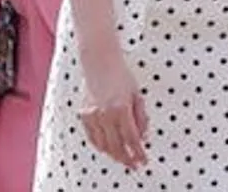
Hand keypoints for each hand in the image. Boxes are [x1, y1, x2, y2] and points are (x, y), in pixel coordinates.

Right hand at [77, 47, 148, 169]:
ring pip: (103, 144)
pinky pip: (92, 137)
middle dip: (127, 158)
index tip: (143, 159)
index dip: (138, 152)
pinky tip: (108, 148)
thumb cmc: (121, 75)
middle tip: (135, 164)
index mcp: (121, 108)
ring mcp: (92, 116)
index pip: (132, 138)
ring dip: (114, 154)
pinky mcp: (84, 115)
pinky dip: (101, 146)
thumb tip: (143, 135)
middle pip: (117, 145)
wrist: (100, 63)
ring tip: (123, 158)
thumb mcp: (137, 95)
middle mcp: (105, 114)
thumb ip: (140, 117)